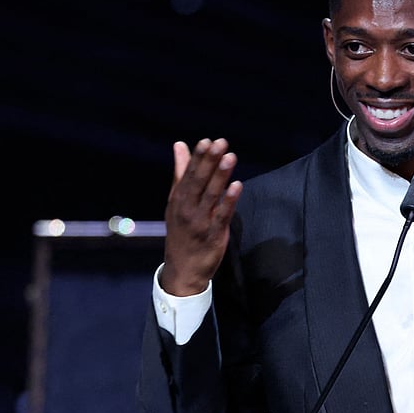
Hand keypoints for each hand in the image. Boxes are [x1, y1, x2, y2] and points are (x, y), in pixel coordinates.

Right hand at [159, 138, 242, 296]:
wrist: (182, 270)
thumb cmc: (181, 232)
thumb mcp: (176, 202)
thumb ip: (181, 173)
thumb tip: (180, 145)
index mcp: (178, 199)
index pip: (188, 174)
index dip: (198, 158)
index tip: (207, 141)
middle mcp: (187, 208)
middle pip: (199, 181)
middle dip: (209, 161)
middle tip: (220, 143)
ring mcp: (200, 222)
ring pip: (211, 195)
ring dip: (220, 176)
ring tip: (229, 157)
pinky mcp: (214, 234)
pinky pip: (223, 215)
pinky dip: (229, 200)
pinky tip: (237, 186)